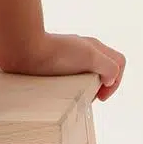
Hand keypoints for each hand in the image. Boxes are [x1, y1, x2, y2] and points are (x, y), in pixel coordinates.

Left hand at [0, 32, 124, 100]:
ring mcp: (69, 58)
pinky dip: (72, 87)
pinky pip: (71, 77)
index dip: (116, 82)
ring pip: (88, 75)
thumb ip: (108, 66)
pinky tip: (63, 92)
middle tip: (88, 96)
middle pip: (105, 70)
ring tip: (76, 95)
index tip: (100, 95)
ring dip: (87, 87)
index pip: (119, 64)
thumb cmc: (56, 53)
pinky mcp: (55, 66)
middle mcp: (83, 50)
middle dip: (101, 86)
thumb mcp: (90, 56)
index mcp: (94, 47)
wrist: (23, 50)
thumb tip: (109, 80)